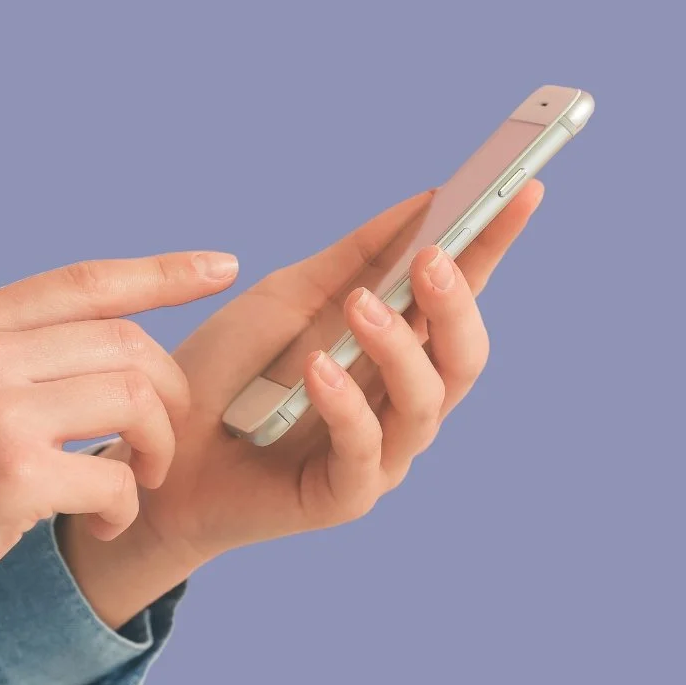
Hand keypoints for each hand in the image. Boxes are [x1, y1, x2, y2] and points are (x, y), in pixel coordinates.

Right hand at [0, 251, 238, 622]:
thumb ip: (19, 350)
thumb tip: (114, 340)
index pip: (87, 280)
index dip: (164, 272)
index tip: (221, 266)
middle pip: (128, 345)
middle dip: (170, 395)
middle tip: (161, 442)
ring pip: (136, 399)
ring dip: (157, 449)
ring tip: (139, 481)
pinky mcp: (12, 475)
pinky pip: (114, 478)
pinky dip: (125, 508)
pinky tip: (101, 523)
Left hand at [61, 182, 544, 626]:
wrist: (162, 451)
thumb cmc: (228, 373)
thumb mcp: (286, 298)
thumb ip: (354, 258)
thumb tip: (424, 199)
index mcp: (392, 349)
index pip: (458, 297)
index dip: (493, 247)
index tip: (523, 191)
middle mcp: (397, 400)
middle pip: (464, 355)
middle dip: (459, 304)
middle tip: (433, 257)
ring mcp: (378, 451)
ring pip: (427, 401)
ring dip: (399, 347)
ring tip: (362, 305)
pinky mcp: (343, 494)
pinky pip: (366, 450)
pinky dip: (346, 405)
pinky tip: (318, 369)